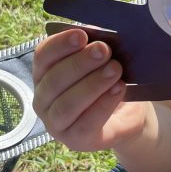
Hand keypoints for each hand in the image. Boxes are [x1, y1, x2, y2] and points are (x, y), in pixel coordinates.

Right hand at [33, 28, 150, 152]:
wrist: (127, 113)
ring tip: (114, 69)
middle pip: (54, 80)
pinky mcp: (75, 140)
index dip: (60, 44)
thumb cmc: (108, 79)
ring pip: (67, 104)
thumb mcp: (102, 59)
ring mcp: (55, 123)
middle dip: (80, 63)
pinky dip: (104, 104)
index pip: (42, 56)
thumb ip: (95, 45)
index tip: (81, 35)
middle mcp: (43, 99)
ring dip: (92, 84)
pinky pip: (86, 124)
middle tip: (104, 50)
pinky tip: (119, 89)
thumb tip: (100, 31)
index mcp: (44, 73)